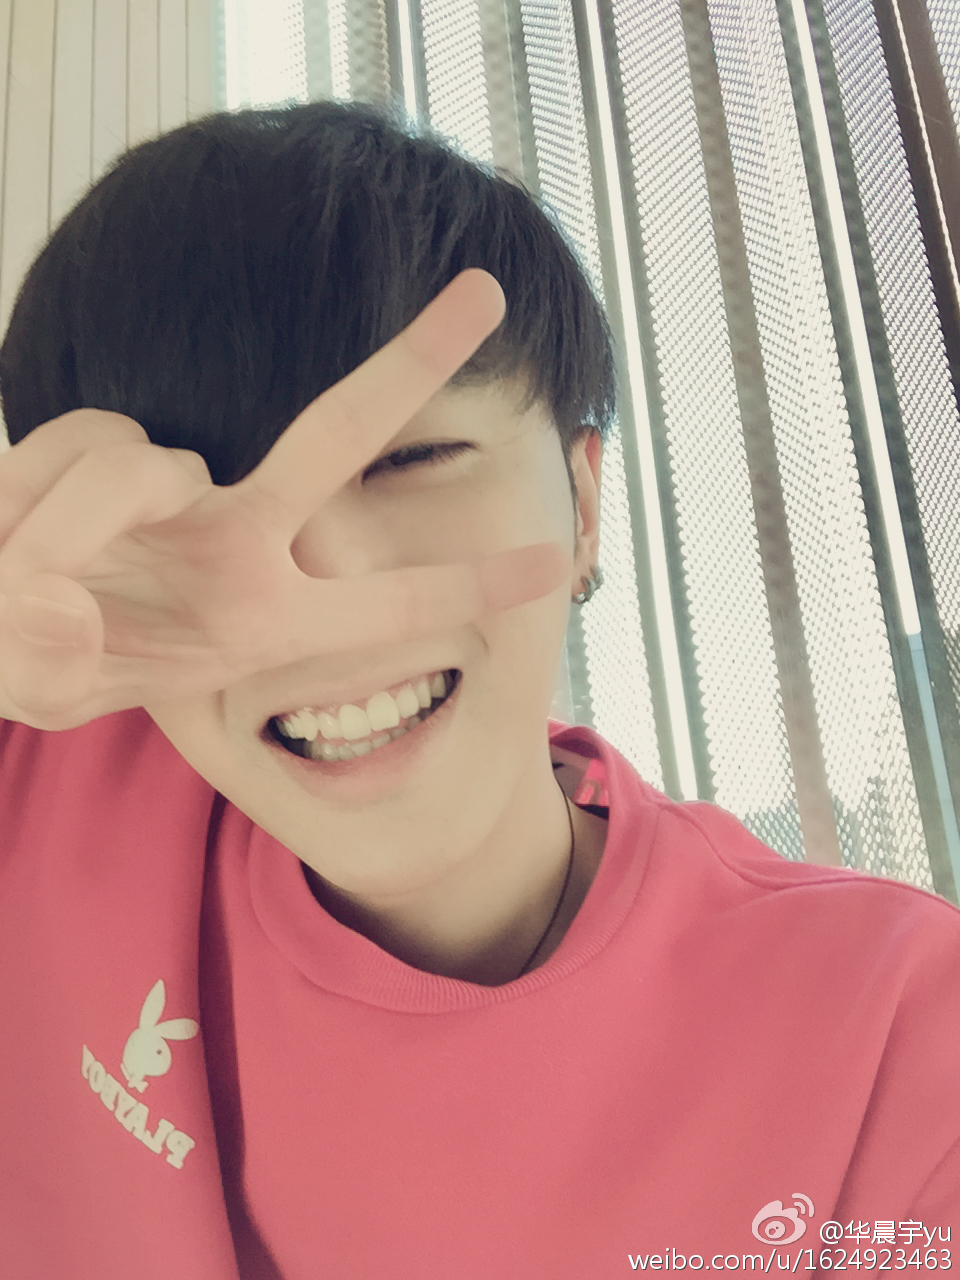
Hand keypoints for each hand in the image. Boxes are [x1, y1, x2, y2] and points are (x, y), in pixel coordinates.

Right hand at [0, 269, 568, 728]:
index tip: (553, 563)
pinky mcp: (99, 447)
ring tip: (33, 572)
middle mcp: (236, 538)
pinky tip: (18, 530)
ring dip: (76, 518)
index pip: (385, 607)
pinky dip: (33, 493)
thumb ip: (54, 659)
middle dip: (410, 361)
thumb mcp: (59, 686)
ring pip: (141, 457)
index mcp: (265, 615)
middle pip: (335, 434)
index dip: (466, 585)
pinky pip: (80, 443)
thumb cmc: (43, 659)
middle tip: (485, 292)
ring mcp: (172, 488)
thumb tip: (49, 596)